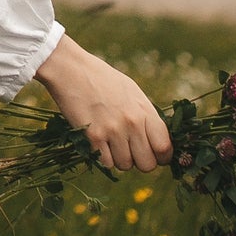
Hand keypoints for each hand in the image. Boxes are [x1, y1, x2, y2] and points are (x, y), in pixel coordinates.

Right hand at [34, 34, 172, 173]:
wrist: (71, 70)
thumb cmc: (102, 79)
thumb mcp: (132, 93)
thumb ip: (145, 116)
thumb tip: (155, 140)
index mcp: (145, 111)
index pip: (164, 147)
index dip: (162, 157)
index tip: (155, 157)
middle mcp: (132, 123)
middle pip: (147, 163)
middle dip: (140, 163)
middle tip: (131, 154)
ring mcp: (112, 130)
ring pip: (125, 165)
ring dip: (119, 160)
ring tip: (111, 145)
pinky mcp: (92, 136)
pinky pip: (106, 163)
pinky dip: (103, 158)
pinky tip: (98, 144)